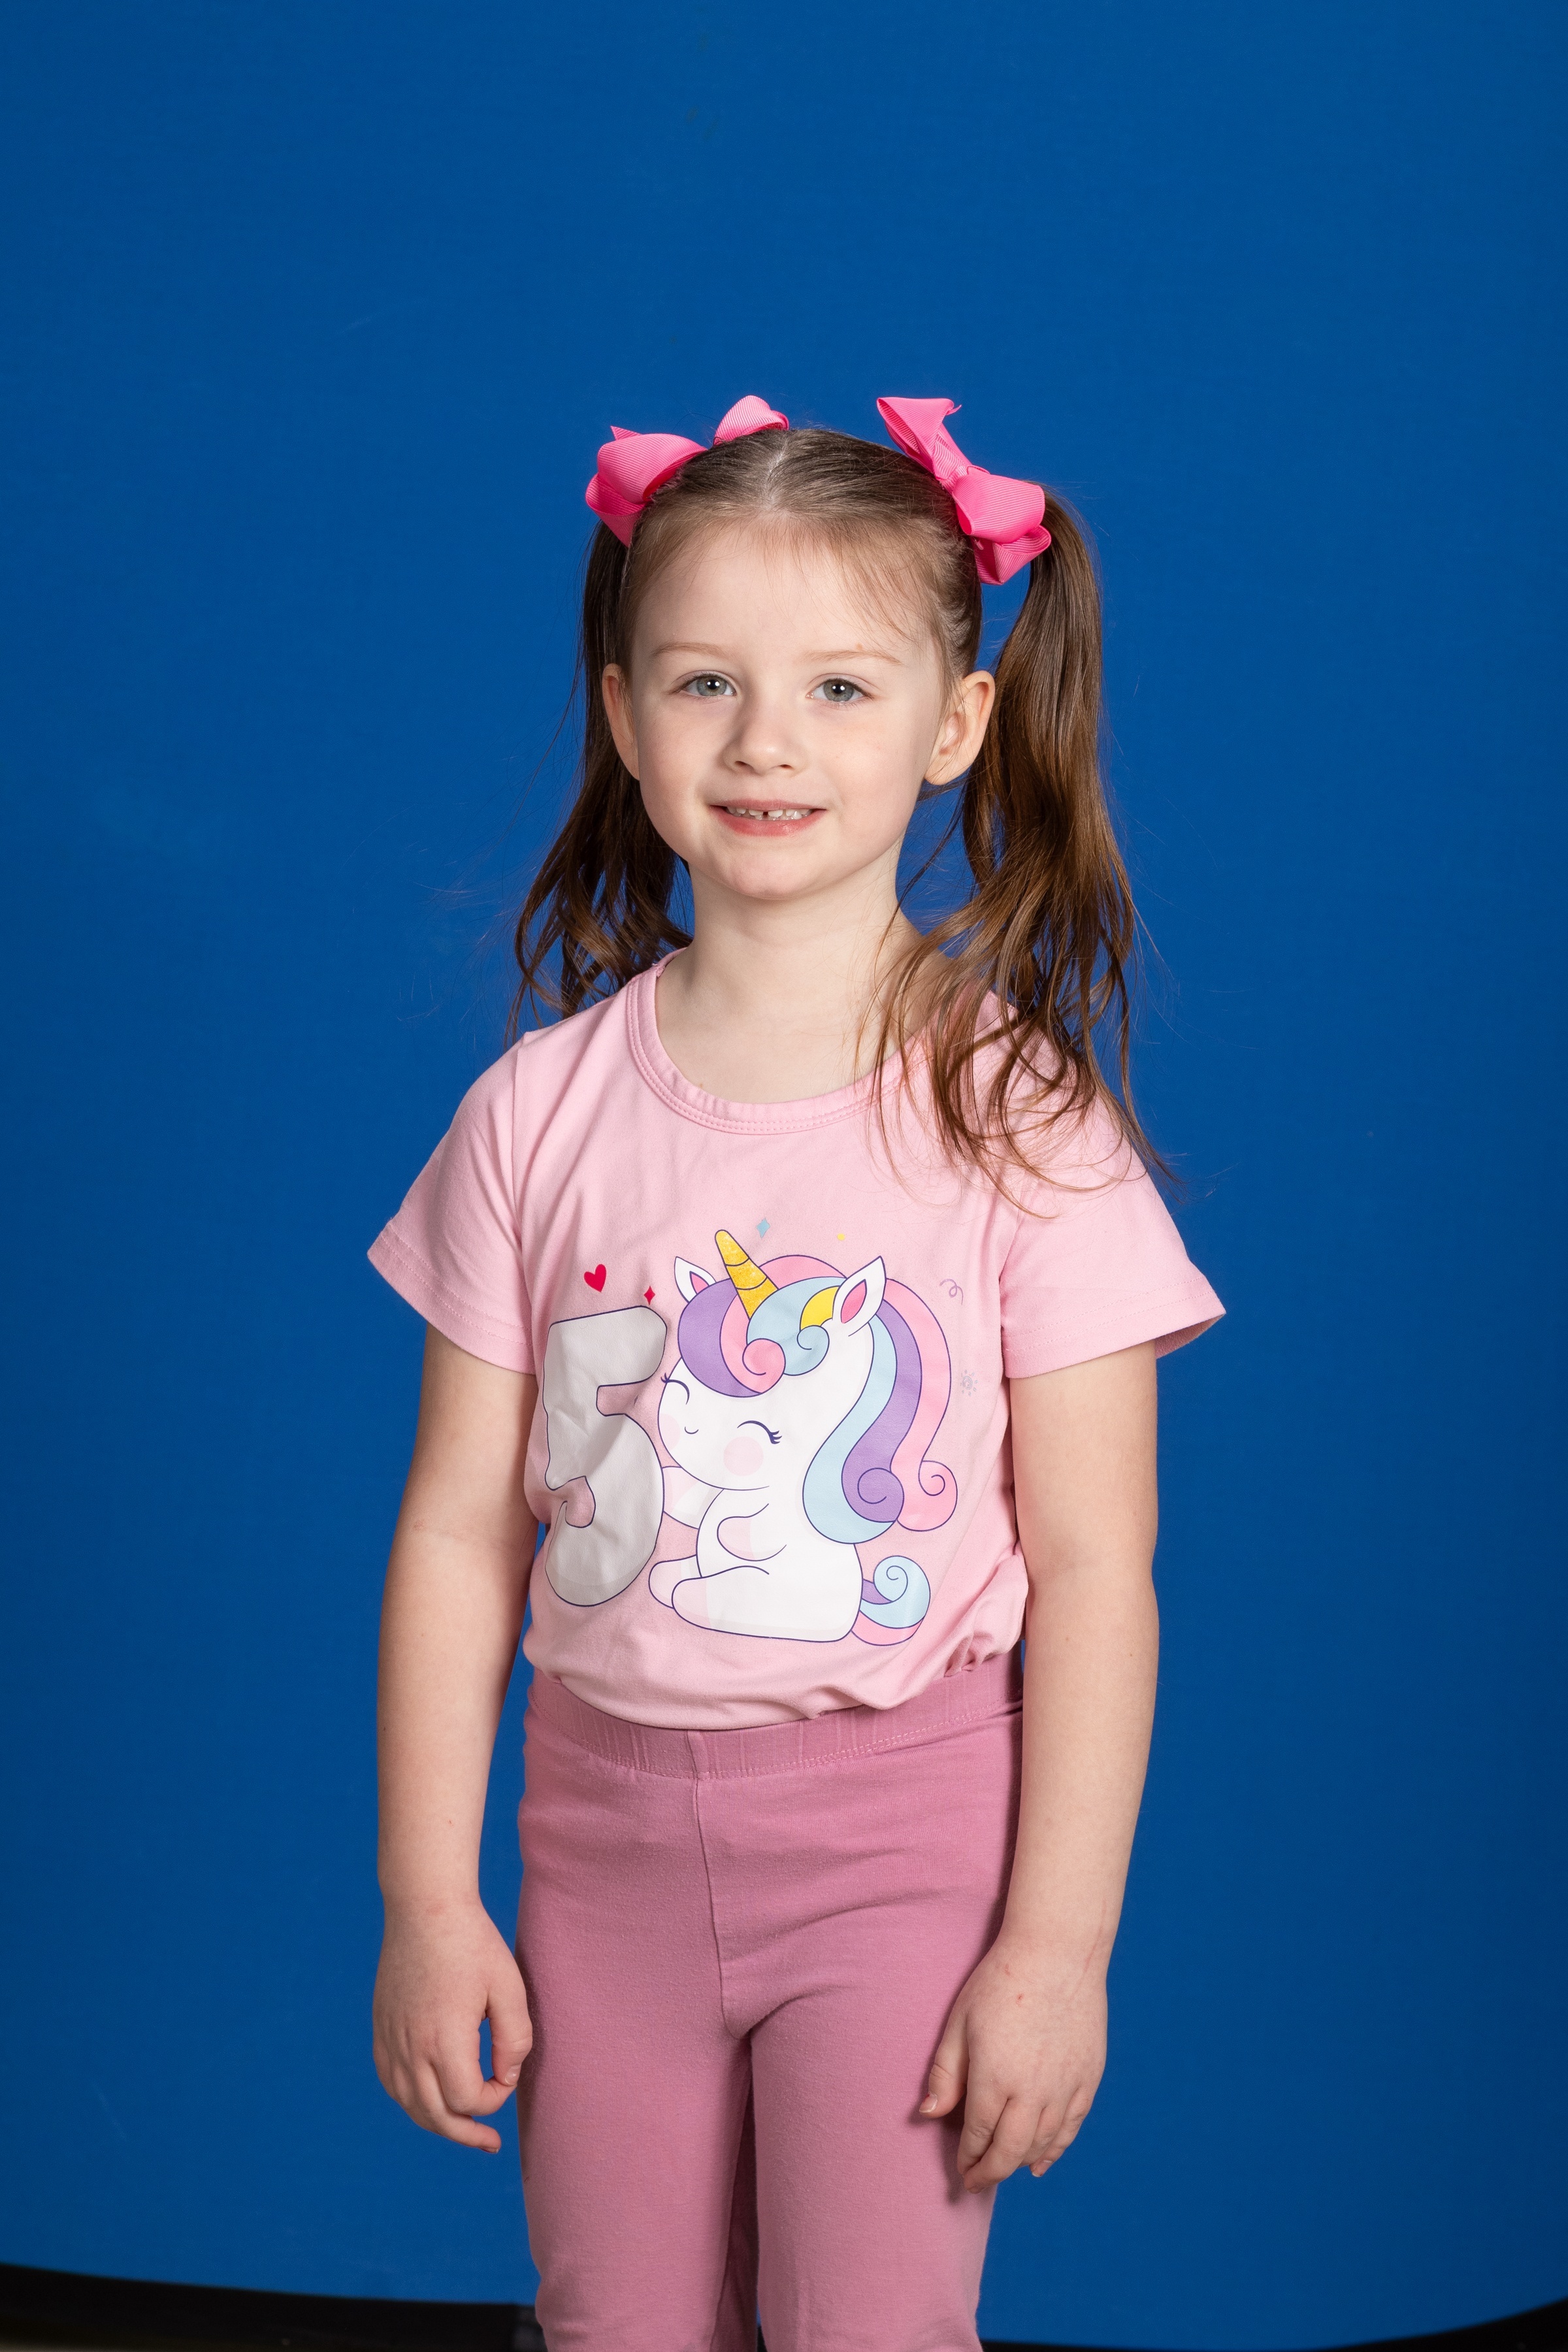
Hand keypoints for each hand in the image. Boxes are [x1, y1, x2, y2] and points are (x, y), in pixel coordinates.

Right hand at [373, 1899, 531, 2152]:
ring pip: (410, 2104)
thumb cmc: (473, 1944)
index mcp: (444, 2040)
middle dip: (466, 2132)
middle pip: (436, 2116)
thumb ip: (515, 2040)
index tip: (507, 2074)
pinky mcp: (381, 2029)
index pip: (468, 2101)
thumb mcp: (509, 1987)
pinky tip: (430, 2099)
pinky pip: (392, 2082)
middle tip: (490, 2143)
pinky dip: (412, 2100)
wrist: (424, 1908)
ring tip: (463, 2130)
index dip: (494, 2100)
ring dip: (438, 2123)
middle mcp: (411, 2048)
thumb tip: (506, 2078)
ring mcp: (391, 2040)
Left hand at [919, 1936, 1106, 2191]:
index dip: (968, 2158)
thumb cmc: (1001, 1980)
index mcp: (994, 2078)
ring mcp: (1064, 2087)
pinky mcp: (1088, 2079)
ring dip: (1019, 2163)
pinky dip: (1055, 2151)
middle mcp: (1032, 2092)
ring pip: (1041, 2145)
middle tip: (976, 2183)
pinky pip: (1071, 2129)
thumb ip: (945, 2073)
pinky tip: (1040, 2162)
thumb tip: (929, 2115)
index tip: (961, 2169)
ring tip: (1003, 2169)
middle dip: (990, 2172)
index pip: (978, 2135)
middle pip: (1009, 2151)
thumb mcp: (960, 2022)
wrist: (1058, 1953)